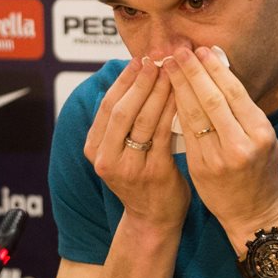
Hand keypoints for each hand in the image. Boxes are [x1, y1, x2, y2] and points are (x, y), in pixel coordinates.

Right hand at [84, 58, 188, 228]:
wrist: (153, 219)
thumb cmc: (141, 177)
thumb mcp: (120, 151)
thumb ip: (123, 122)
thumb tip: (135, 76)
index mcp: (94, 148)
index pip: (107, 105)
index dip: (123, 80)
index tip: (139, 59)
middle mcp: (106, 158)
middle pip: (122, 110)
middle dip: (141, 81)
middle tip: (157, 58)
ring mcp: (129, 168)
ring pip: (144, 120)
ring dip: (159, 91)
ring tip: (172, 70)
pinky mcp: (154, 172)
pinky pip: (164, 134)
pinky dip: (172, 111)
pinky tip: (183, 95)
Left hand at [165, 46, 277, 248]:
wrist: (255, 215)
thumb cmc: (262, 172)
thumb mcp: (264, 139)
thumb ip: (244, 111)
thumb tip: (220, 72)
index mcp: (261, 132)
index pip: (234, 92)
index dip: (215, 69)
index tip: (201, 50)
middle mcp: (241, 144)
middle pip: (212, 99)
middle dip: (192, 72)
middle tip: (178, 50)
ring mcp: (219, 158)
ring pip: (194, 115)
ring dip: (178, 87)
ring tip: (167, 66)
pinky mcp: (201, 168)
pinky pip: (185, 133)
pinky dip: (175, 111)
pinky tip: (166, 95)